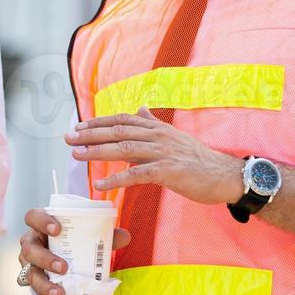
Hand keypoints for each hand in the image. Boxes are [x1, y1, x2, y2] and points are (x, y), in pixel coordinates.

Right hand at [18, 208, 130, 294]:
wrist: (66, 260)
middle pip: (29, 249)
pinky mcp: (36, 284)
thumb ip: (105, 234)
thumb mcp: (88, 236)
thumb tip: (125, 236)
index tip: (57, 229)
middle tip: (63, 267)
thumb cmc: (75, 242)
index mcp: (41, 226)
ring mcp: (30, 265)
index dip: (41, 221)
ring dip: (46, 285)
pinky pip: (41, 294)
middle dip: (45, 259)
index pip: (33, 217)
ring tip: (62, 293)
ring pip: (31, 275)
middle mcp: (31, 244)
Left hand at [67, 107, 245, 205]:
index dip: (98, 122)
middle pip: (118, 130)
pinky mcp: (168, 172)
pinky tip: (101, 185)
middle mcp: (157, 135)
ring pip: (123, 148)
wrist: (225, 174)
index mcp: (157, 127)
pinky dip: (117, 179)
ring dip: (97, 152)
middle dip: (90, 134)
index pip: (122, 119)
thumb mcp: (175, 136)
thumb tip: (140, 109)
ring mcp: (162, 152)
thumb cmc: (199, 159)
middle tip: (68, 138)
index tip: (78, 125)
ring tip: (77, 155)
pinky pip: (137, 175)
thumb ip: (154, 123)